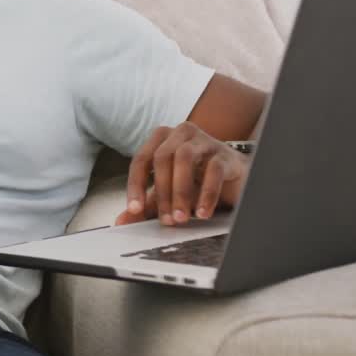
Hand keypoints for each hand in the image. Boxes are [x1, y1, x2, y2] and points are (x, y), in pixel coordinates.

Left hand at [115, 122, 249, 226]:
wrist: (234, 176)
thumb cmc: (196, 179)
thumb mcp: (167, 192)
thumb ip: (146, 204)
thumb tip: (121, 221)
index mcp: (161, 139)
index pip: (141, 160)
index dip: (135, 185)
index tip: (134, 209)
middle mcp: (180, 133)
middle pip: (162, 157)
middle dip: (161, 191)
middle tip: (166, 220)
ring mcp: (204, 140)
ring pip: (184, 158)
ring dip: (180, 191)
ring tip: (182, 218)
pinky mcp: (225, 154)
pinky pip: (214, 170)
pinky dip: (207, 194)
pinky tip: (202, 213)